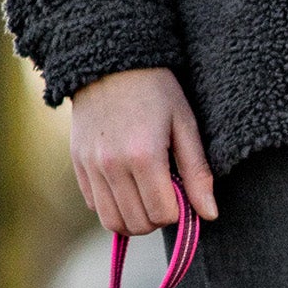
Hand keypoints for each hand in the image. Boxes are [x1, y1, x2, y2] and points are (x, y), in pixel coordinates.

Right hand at [69, 67, 217, 234]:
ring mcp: (90, 166)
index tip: (183, 193)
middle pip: (137, 223)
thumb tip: (210, 214)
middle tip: (167, 197)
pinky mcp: (78, 163)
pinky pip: (94, 205)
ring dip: (135, 219)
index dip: (179, 211)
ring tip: (148, 197)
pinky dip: (114, 206)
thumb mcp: (185, 126)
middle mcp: (111, 165)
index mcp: (143, 156)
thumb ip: (197, 173)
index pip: (163, 214)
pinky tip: (128, 187)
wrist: (110, 63)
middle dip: (158, 219)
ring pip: (112, 221)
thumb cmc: (156, 92)